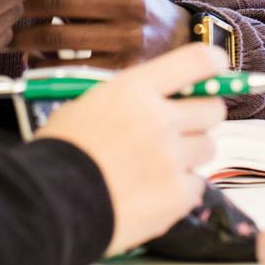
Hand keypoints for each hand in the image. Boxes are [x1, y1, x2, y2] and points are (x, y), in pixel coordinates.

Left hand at [9, 0, 191, 67]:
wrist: (177, 38)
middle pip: (56, 2)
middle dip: (16, 5)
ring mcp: (128, 36)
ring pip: (58, 38)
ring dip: (22, 38)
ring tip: (0, 36)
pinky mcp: (123, 68)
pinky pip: (70, 67)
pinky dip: (45, 64)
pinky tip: (31, 59)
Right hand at [38, 43, 228, 255]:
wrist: (49, 204)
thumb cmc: (61, 153)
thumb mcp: (87, 104)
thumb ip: (130, 97)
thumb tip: (160, 95)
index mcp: (136, 89)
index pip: (197, 60)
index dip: (213, 64)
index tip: (216, 69)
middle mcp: (160, 119)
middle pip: (213, 108)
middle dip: (202, 115)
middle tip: (182, 126)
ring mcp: (172, 159)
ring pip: (208, 148)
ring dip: (190, 154)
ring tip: (157, 164)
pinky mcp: (177, 195)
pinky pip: (196, 185)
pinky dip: (179, 189)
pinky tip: (151, 191)